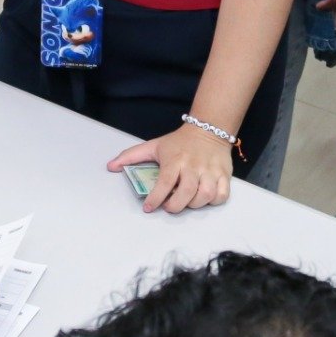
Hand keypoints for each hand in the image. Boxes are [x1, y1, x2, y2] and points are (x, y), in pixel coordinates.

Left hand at [109, 120, 234, 213]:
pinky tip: (204, 198)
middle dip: (176, 206)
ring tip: (186, 201)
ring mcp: (211, 171)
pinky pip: (222, 195)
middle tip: (168, 207)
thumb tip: (111, 166)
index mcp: (175, 159)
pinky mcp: (225, 175)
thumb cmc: (179, 142)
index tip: (148, 207)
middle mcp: (194, 166)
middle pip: (187, 191)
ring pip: (206, 195)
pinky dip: (214, 201)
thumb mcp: (154, 146)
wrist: (209, 129)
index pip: (165, 182)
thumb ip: (131, 156)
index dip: (156, 198)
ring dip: (194, 204)